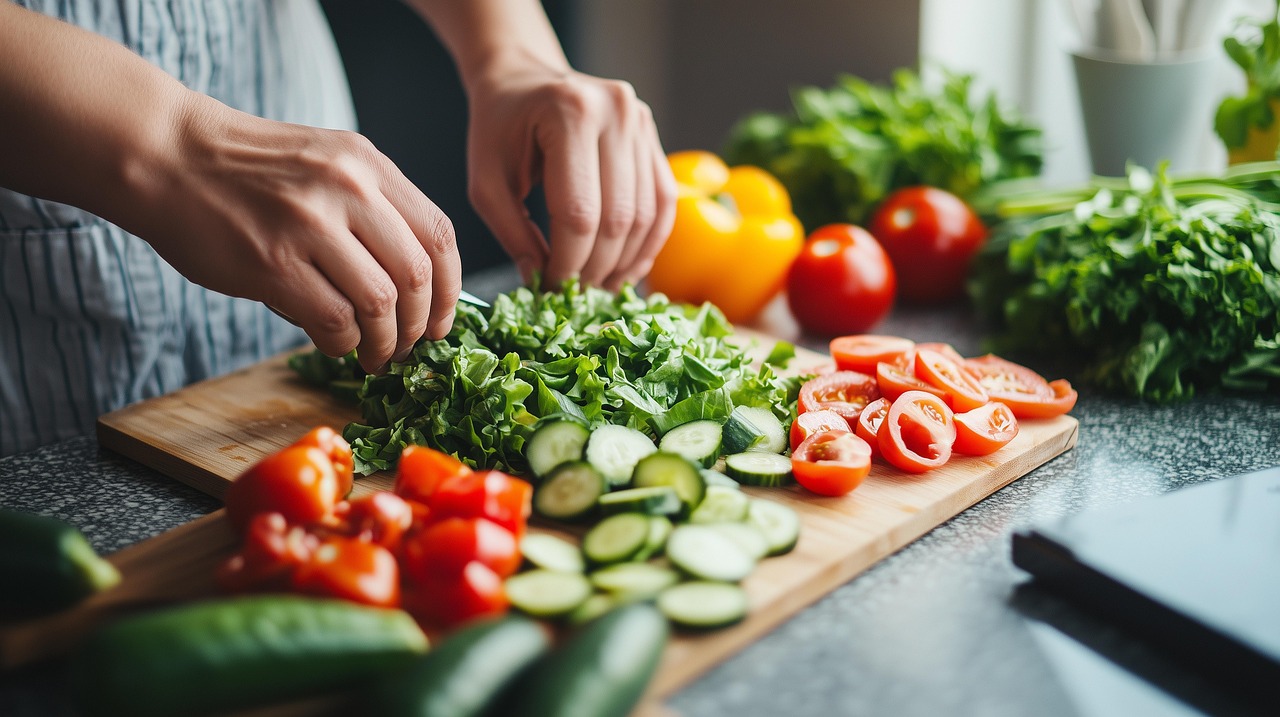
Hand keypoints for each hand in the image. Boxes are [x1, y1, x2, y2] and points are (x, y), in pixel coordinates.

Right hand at [129, 95, 461, 371]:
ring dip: (384, 342)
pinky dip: (342, 343)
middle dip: (420, 325)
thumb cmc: (246, 170)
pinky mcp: (273, 263)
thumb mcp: (326, 163)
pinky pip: (333, 321)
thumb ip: (372, 208)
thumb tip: (418, 286)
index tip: (441, 321)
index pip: (439, 235)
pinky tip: (334, 344)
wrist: (166, 155)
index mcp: (368, 164)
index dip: (451, 290)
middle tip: (407, 346)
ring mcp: (310, 225)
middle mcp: (347, 188)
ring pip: (380, 303)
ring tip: (374, 355)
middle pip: (416, 275)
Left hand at [464, 65, 676, 289]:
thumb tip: (542, 281)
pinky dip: (648, 243)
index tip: (551, 288)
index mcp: (568, 114)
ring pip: (647, 216)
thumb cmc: (499, 128)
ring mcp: (641, 121)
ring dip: (626, 262)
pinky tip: (625, 267)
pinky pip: (663, 202)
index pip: (579, 212)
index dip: (569, 262)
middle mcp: (616, 112)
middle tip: (575, 294)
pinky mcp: (653, 136)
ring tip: (599, 286)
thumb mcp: (487, 181)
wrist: (525, 79)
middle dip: (597, 267)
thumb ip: (513, 233)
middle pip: (619, 218)